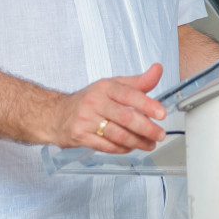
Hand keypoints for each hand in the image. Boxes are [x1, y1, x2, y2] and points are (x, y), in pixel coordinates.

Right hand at [47, 63, 167, 154]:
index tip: (161, 113)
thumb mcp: (112, 85)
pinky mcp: (81, 136)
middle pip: (125, 117)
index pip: (129, 94)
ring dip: (137, 142)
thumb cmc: (89, 100)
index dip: (147, 104)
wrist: (56, 114)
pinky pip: (107, 146)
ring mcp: (86, 120)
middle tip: (160, 134)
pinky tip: (131, 147)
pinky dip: (122, 148)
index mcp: (105, 87)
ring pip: (117, 134)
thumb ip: (137, 82)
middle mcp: (95, 102)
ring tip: (149, 144)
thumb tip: (157, 69)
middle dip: (146, 128)